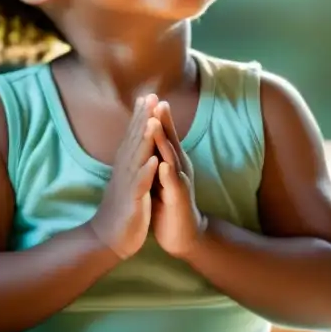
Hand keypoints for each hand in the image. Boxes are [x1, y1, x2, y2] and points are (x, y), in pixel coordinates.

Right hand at [89, 94, 160, 259]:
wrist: (108, 238)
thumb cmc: (121, 207)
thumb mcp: (127, 179)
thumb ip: (130, 160)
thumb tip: (134, 143)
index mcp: (126, 165)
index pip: (133, 135)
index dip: (140, 115)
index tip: (148, 95)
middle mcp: (124, 170)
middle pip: (135, 140)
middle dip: (143, 118)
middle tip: (150, 96)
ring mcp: (128, 185)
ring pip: (137, 158)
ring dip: (145, 139)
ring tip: (153, 120)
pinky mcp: (132, 201)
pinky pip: (140, 185)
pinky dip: (147, 172)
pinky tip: (154, 160)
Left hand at [150, 100, 205, 258]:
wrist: (183, 235)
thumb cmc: (169, 203)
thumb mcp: (160, 175)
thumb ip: (156, 156)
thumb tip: (147, 136)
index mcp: (172, 161)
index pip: (164, 135)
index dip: (156, 117)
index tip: (147, 97)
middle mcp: (179, 167)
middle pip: (171, 140)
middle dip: (163, 121)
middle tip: (157, 100)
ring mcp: (180, 182)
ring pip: (172, 157)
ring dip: (165, 140)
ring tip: (156, 123)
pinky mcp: (179, 199)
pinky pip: (173, 184)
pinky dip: (168, 173)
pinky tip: (163, 163)